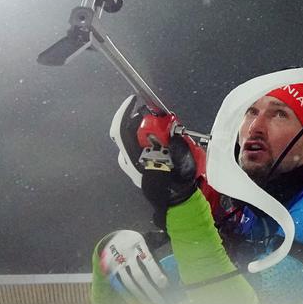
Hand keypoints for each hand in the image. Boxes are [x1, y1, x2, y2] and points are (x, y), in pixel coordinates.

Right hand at [97, 230, 169, 303]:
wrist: (111, 237)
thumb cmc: (135, 239)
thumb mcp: (146, 236)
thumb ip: (158, 243)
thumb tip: (173, 257)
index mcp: (138, 244)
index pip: (148, 261)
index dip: (156, 274)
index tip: (164, 285)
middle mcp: (126, 255)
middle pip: (139, 276)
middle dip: (150, 291)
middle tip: (160, 303)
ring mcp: (117, 264)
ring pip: (130, 283)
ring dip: (140, 296)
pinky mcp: (111, 271)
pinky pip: (119, 285)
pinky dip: (127, 295)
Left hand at [110, 95, 204, 228]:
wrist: (176, 203)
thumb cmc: (178, 184)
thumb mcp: (182, 161)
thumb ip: (176, 144)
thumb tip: (172, 131)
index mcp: (135, 157)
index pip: (120, 129)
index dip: (125, 112)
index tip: (135, 100)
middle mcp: (128, 159)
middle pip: (129, 131)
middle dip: (144, 121)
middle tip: (161, 120)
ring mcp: (130, 163)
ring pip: (134, 139)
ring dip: (147, 131)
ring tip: (166, 133)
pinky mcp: (135, 166)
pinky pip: (139, 146)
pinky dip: (149, 140)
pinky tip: (163, 144)